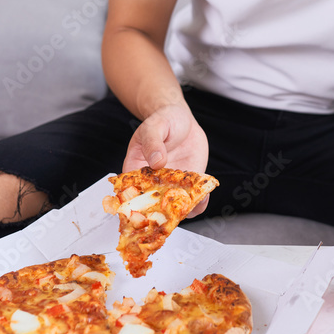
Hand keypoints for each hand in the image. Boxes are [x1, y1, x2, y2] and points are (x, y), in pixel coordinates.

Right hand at [122, 102, 210, 217]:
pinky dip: (198, 203)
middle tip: (171, 213)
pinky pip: (193, 199)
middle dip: (160, 214)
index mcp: (136, 169)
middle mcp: (152, 182)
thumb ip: (154, 143)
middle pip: (152, 206)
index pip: (130, 192)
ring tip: (191, 204)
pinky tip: (203, 197)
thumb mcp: (155, 127)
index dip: (135, 205)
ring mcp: (171, 185)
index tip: (144, 211)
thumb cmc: (163, 120)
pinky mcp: (189, 184)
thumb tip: (156, 161)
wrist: (182, 119)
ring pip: (174, 207)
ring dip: (182, 210)